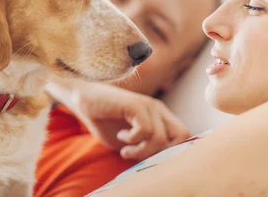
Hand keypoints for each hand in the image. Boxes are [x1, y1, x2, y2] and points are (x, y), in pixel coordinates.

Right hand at [47, 78, 190, 160]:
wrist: (84, 101)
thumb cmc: (105, 122)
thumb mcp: (128, 141)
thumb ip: (145, 149)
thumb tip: (160, 165)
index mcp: (160, 116)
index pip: (183, 136)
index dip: (172, 151)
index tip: (149, 158)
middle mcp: (158, 109)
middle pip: (182, 136)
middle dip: (163, 152)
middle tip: (141, 155)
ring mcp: (149, 106)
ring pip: (160, 139)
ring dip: (140, 150)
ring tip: (125, 149)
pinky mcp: (137, 104)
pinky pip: (146, 131)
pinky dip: (132, 140)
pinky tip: (121, 136)